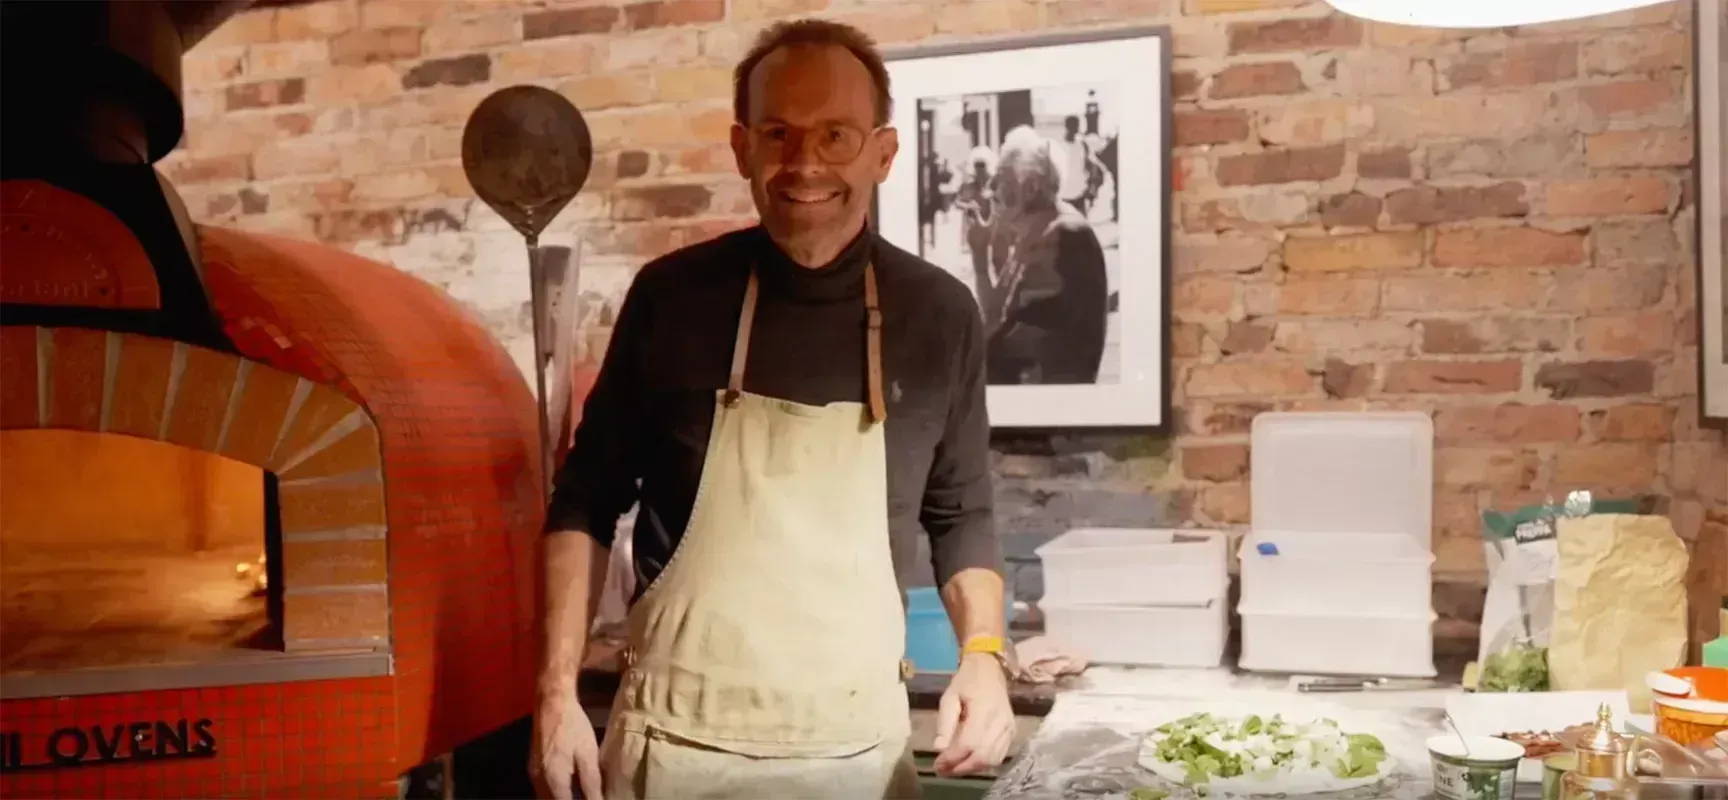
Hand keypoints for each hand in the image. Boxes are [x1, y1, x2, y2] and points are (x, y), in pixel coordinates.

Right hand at [530, 688, 602, 799]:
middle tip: (589, 794)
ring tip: (581, 791)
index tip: (593, 799)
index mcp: (553, 781)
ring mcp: (533, 773)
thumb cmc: (573, 726)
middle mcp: (538, 781)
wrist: (552, 702)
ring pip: (545, 797)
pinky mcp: (533, 765)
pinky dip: (556, 791)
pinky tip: (571, 784)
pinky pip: (543, 788)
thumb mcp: (588, 754)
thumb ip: (591, 783)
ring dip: (562, 797)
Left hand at [931, 652, 1014, 776]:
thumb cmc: (966, 682)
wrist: (990, 669)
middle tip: (943, 771)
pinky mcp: (1012, 732)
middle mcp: (1000, 722)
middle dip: (961, 768)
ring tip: (953, 769)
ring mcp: (1009, 728)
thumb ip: (945, 723)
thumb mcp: (949, 697)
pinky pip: (999, 756)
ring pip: (992, 760)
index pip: (968, 743)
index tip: (937, 765)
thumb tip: (939, 748)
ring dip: (971, 769)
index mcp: (983, 710)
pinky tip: (969, 763)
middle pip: (982, 756)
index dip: (952, 758)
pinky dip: (983, 764)